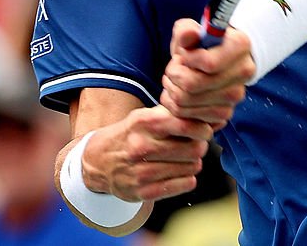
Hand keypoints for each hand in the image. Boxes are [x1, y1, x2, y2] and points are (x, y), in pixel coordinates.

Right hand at [58, 105, 212, 202]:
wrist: (97, 162)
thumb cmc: (129, 135)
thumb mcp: (143, 117)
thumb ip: (172, 115)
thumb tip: (209, 117)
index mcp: (142, 123)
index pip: (185, 124)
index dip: (202, 128)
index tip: (204, 130)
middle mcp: (140, 147)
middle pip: (193, 148)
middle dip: (200, 146)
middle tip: (197, 145)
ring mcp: (141, 172)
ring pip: (191, 167)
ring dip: (194, 163)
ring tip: (187, 159)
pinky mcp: (143, 192)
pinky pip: (184, 185)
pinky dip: (188, 179)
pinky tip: (182, 173)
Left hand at [160, 18, 253, 130]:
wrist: (218, 60)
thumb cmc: (202, 43)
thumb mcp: (192, 30)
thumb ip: (186, 31)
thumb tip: (189, 36)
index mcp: (240, 45)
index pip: (208, 63)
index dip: (187, 59)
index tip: (183, 54)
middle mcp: (243, 72)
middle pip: (193, 85)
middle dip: (173, 74)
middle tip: (172, 68)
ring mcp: (235, 96)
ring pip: (185, 101)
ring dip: (171, 89)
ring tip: (173, 79)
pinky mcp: (224, 113)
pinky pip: (187, 116)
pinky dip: (174, 105)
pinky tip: (178, 92)